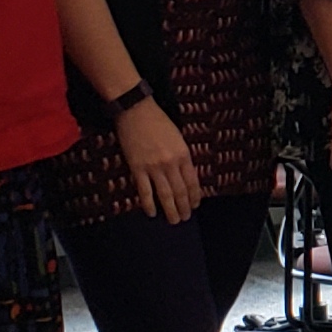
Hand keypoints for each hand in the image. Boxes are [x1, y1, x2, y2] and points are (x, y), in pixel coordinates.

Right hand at [116, 97, 201, 224]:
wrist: (136, 111)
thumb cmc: (158, 122)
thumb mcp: (178, 138)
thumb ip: (182, 157)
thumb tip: (184, 175)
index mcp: (184, 155)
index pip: (192, 182)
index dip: (194, 196)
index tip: (195, 206)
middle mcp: (171, 163)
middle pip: (180, 191)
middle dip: (184, 207)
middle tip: (184, 218)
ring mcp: (154, 167)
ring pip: (164, 194)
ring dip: (170, 209)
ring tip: (173, 220)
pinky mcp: (137, 168)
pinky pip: (144, 190)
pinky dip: (148, 203)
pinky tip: (152, 212)